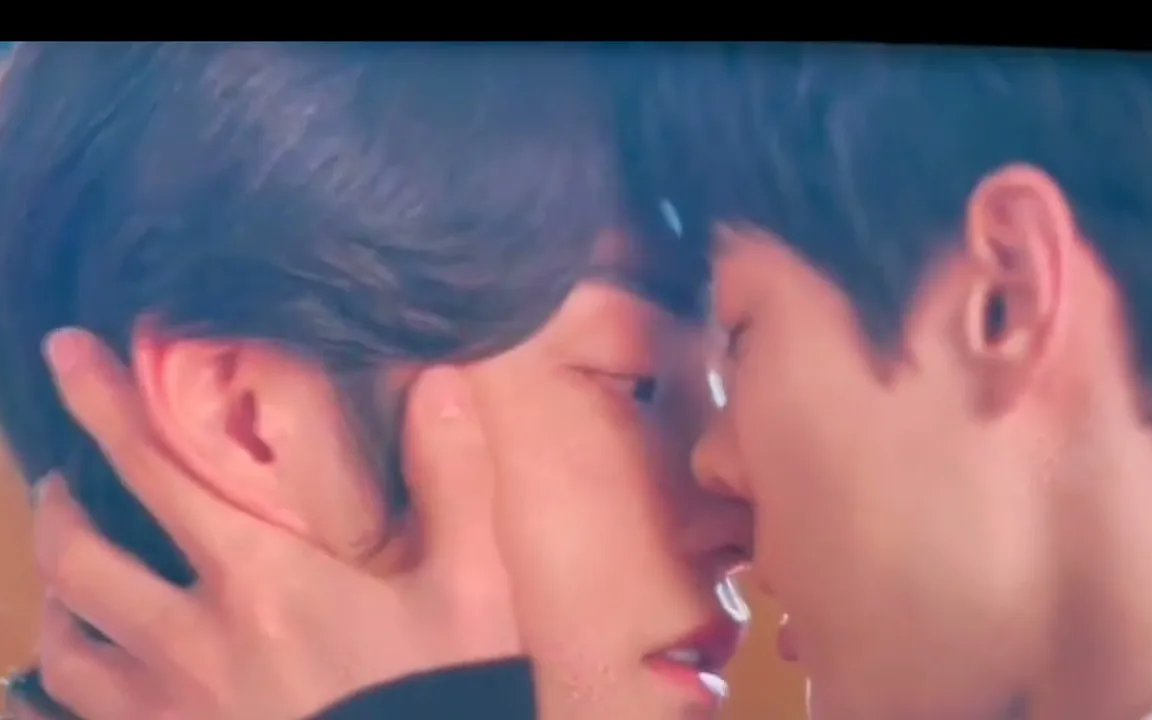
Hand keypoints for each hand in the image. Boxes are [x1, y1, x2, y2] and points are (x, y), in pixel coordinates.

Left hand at [30, 329, 520, 719]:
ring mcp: (164, 712)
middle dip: (59, 504)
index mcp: (258, 580)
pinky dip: (42, 702)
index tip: (67, 351)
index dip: (104, 403)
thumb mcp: (469, 590)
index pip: (157, 471)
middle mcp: (188, 641)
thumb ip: (454, 481)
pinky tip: (41, 692)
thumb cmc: (436, 690)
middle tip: (64, 479)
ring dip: (58, 595)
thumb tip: (442, 380)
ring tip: (71, 573)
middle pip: (82, 558)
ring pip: (67, 646)